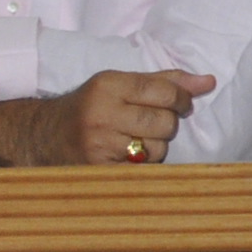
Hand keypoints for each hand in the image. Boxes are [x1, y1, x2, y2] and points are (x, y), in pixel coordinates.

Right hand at [0, 68, 216, 165]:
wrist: (42, 136)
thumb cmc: (91, 107)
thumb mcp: (121, 85)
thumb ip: (166, 81)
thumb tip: (209, 81)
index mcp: (108, 85)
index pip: (164, 91)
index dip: (182, 99)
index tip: (181, 104)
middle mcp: (101, 113)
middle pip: (165, 122)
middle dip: (167, 125)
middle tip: (152, 124)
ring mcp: (98, 144)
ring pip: (157, 148)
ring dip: (155, 147)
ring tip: (134, 140)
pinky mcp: (98, 169)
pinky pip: (143, 169)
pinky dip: (143, 165)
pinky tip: (126, 157)